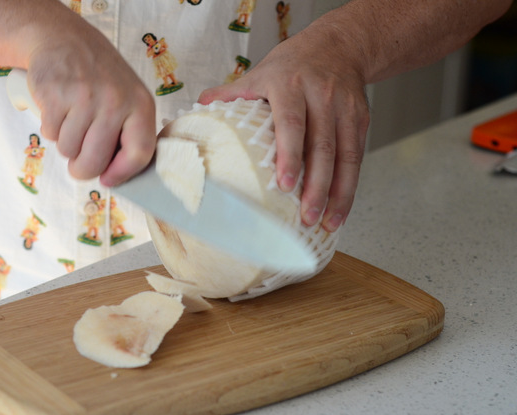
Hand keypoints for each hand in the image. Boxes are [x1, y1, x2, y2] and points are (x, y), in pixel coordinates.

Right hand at [26, 18, 155, 185]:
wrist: (64, 39)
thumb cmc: (100, 79)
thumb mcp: (128, 98)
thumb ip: (128, 134)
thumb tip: (116, 177)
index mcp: (141, 105)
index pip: (139, 153)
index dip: (122, 174)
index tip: (108, 180)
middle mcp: (116, 101)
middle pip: (95, 161)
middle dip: (83, 169)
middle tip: (79, 164)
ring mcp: (85, 98)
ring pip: (69, 151)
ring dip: (66, 144)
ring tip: (71, 121)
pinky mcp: (55, 96)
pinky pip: (50, 134)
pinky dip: (51, 128)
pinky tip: (59, 109)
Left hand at [198, 29, 368, 232]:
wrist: (338, 45)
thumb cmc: (292, 65)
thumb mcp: (259, 72)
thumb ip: (232, 92)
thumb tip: (199, 107)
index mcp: (289, 85)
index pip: (291, 123)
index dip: (290, 155)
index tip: (285, 184)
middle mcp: (321, 96)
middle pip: (323, 146)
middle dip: (317, 186)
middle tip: (307, 216)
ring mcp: (345, 109)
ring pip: (345, 156)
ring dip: (338, 193)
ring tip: (327, 223)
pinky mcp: (361, 120)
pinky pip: (357, 157)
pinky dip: (350, 186)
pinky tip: (340, 208)